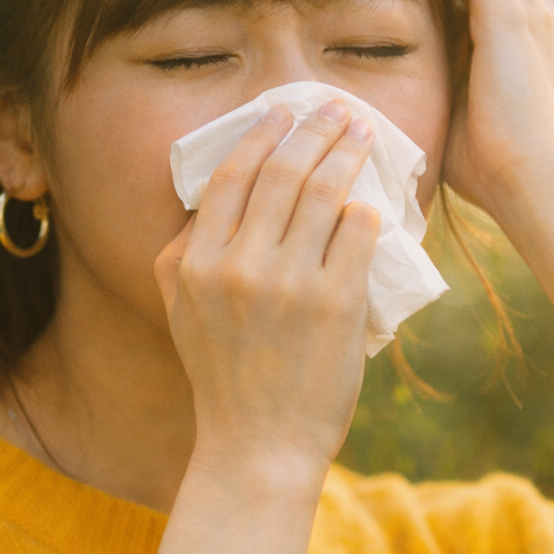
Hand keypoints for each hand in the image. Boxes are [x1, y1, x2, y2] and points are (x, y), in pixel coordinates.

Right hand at [153, 99, 381, 477]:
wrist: (258, 445)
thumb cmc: (222, 375)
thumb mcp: (180, 310)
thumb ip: (185, 250)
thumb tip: (217, 193)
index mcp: (199, 262)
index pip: (233, 175)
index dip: (261, 134)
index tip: (283, 112)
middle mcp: (241, 266)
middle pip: (284, 172)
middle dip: (314, 129)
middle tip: (337, 107)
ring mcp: (291, 283)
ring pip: (326, 193)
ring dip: (347, 153)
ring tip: (363, 134)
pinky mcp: (337, 304)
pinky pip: (359, 234)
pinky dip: (367, 211)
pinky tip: (373, 199)